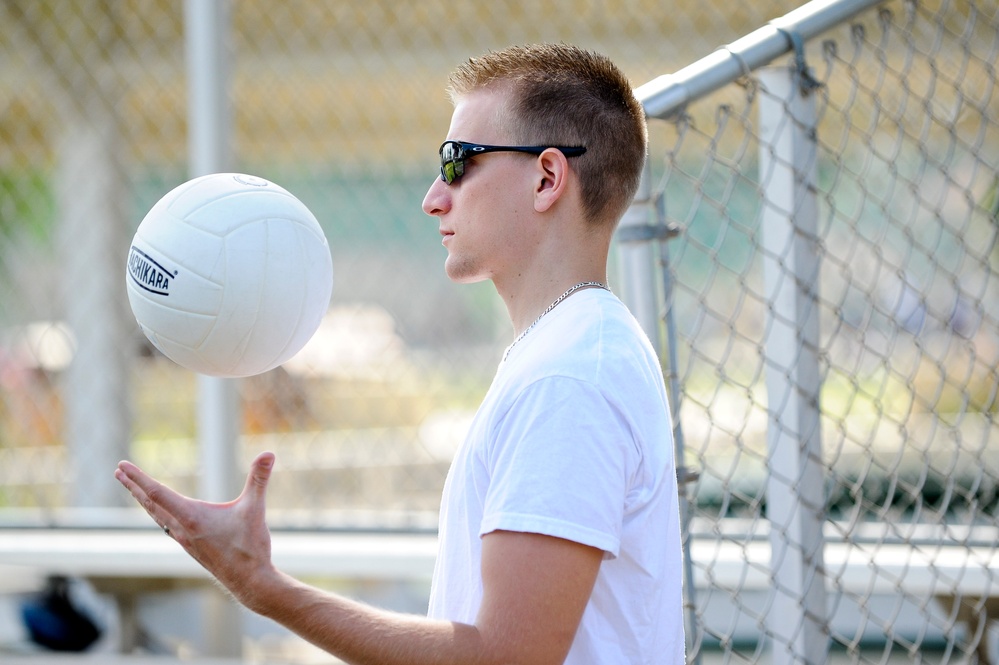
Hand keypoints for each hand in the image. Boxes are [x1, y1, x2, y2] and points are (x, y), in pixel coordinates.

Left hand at [114, 451, 277, 606]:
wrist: (249, 582)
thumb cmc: (251, 547)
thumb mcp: (255, 508)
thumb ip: (259, 479)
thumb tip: (269, 453)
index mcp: (192, 518)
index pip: (158, 493)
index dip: (139, 478)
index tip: (122, 466)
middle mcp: (182, 529)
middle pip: (151, 504)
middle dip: (134, 486)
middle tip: (118, 471)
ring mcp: (185, 539)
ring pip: (157, 516)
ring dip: (143, 500)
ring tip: (133, 489)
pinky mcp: (191, 546)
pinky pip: (166, 525)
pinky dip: (156, 513)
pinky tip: (160, 514)